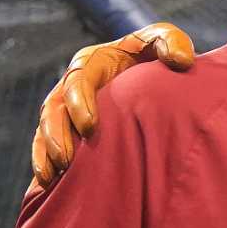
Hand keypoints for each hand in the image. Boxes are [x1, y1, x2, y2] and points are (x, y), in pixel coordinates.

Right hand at [30, 21, 194, 188]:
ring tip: (52, 175)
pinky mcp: (68, 132)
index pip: (78, 80)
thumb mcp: (164, 41)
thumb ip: (171, 43)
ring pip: (45, 131)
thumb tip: (181, 61)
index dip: (79, 102)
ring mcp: (67, 111)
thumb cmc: (156, 55)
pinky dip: (46, 164)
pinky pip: (47, 148)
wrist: (151, 77)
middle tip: (66, 159)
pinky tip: (50, 186)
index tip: (90, 126)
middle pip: (53, 109)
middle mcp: (72, 86)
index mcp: (92, 63)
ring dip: (46, 153)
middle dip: (56, 134)